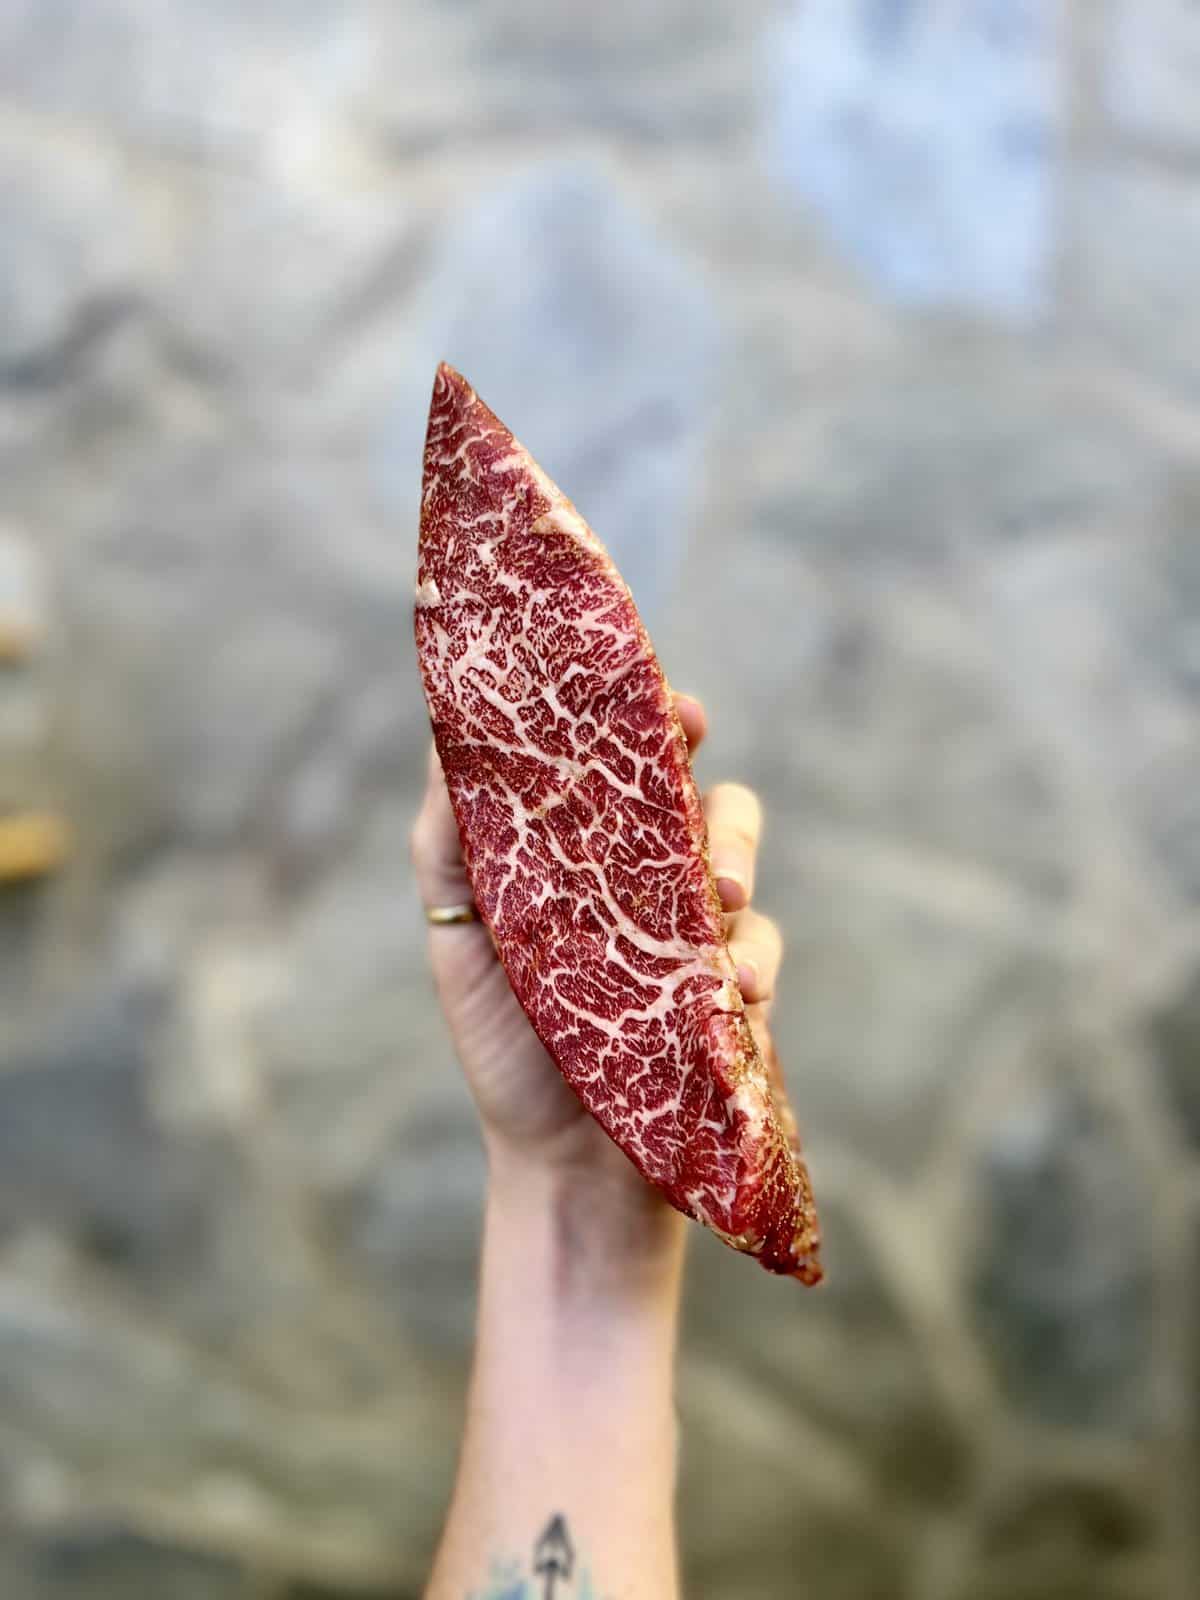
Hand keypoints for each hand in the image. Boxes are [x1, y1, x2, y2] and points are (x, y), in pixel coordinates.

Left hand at [409, 695, 784, 1224]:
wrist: (560, 1162)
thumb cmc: (506, 1039)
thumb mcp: (461, 932)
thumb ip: (451, 839)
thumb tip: (443, 731)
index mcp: (585, 855)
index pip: (624, 767)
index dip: (648, 720)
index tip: (664, 702)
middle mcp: (646, 882)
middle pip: (697, 795)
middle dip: (702, 774)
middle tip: (694, 771)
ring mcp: (695, 935)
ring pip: (738, 859)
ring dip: (736, 860)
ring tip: (718, 898)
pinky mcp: (733, 991)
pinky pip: (760, 948)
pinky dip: (752, 958)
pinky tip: (731, 987)